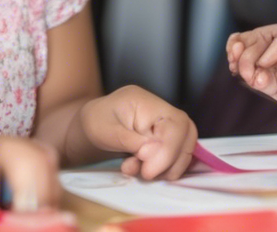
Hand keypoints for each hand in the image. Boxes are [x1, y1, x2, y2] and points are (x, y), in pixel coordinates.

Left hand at [79, 85, 196, 180]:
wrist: (88, 128)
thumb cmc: (93, 124)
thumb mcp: (104, 131)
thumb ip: (130, 141)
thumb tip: (154, 150)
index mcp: (147, 103)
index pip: (176, 125)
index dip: (168, 151)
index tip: (148, 171)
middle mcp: (162, 111)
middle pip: (188, 135)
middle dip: (170, 161)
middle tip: (146, 174)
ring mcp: (166, 125)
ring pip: (186, 148)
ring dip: (167, 168)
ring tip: (140, 172)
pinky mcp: (166, 139)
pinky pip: (177, 156)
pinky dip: (165, 169)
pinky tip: (144, 171)